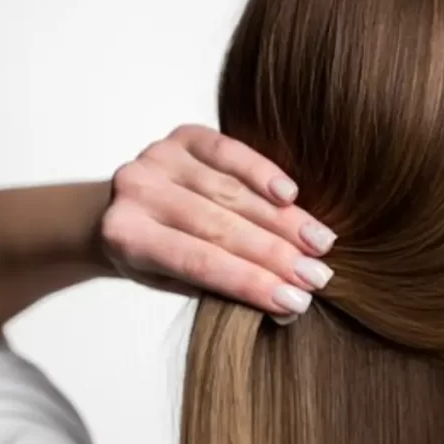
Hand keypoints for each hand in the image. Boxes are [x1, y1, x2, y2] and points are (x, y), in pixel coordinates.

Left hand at [100, 125, 335, 321]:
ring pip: (232, 192)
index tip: (296, 302)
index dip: (250, 283)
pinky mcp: (182, 135)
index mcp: (126, 237)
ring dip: (283, 220)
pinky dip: (263, 172)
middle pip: (219, 227)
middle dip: (276, 254)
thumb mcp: (178, 282)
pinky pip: (229, 151)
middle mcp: (135, 192)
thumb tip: (289, 309)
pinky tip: (292, 195)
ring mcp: (157, 158)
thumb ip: (226, 290)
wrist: (122, 207)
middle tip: (319, 276)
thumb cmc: (158, 254)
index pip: (199, 263)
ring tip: (321, 243)